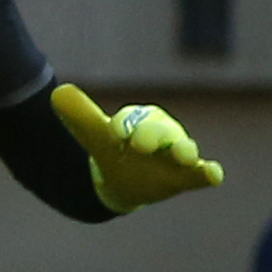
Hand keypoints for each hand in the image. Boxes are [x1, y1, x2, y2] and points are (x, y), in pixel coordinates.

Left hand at [53, 82, 224, 211]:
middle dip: (152, 135)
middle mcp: (163, 133)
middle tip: (139, 144)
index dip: (124, 125)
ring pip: (182, 148)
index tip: (115, 132)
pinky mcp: (187, 175)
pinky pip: (201, 173)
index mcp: (140, 119)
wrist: (123, 180)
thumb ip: (79, 116)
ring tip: (184, 156)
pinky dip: (208, 173)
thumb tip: (57, 92)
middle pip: (160, 130)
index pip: (133, 119)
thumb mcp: (93, 135)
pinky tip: (214, 174)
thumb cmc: (113, 151)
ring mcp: (177, 154)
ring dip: (183, 151)